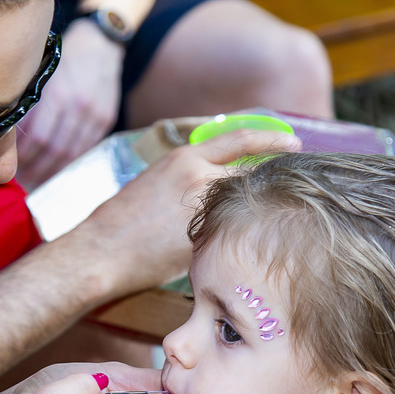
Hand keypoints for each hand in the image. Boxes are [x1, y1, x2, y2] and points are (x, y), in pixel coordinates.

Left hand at [15, 20, 124, 188]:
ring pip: (71, 153)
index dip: (24, 157)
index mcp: (59, 94)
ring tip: (36, 182)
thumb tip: (8, 137)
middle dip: (36, 170)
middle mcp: (79, 106)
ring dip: (52, 172)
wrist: (100, 44)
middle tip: (21, 182)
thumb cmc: (63, 56)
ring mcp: (95, 115)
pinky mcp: (106, 120)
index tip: (11, 167)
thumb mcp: (41, 73)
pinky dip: (70, 163)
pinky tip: (56, 170)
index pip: (38, 137)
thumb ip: (29, 103)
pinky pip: (85, 148)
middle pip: (54, 150)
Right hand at [68, 126, 301, 298]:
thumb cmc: (123, 221)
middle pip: (251, 177)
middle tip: (291, 191)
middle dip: (268, 186)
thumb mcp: (156, 182)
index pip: (239, 140)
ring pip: (247, 209)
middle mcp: (198, 177)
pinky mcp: (204, 240)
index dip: (270, 140)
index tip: (292, 143)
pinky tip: (245, 253)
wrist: (102, 252)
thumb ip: (189, 176)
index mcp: (185, 158)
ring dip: (256, 218)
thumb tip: (215, 183)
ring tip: (269, 226)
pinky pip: (234, 238)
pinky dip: (240, 243)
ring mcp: (203, 209)